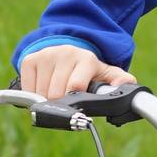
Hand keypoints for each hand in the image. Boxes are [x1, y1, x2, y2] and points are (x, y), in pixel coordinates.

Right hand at [16, 43, 135, 98]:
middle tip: (65, 99)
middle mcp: (65, 54)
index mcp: (86, 59)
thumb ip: (118, 80)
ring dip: (46, 99)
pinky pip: (28, 88)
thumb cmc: (86, 69)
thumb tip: (128, 85)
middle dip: (60, 102)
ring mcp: (46, 55)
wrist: (64, 51)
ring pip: (40, 93)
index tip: (76, 105)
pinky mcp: (30, 59)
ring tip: (55, 92)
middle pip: (55, 94)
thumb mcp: (104, 73)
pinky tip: (43, 86)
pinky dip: (33, 94)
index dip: (73, 100)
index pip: (75, 86)